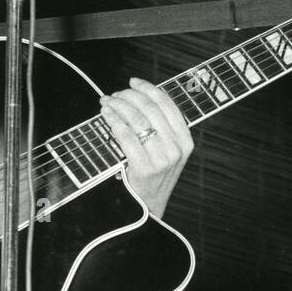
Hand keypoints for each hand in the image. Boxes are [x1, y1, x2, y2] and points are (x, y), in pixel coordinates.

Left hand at [99, 78, 193, 216]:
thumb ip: (159, 128)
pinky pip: (126, 136)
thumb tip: (139, 99)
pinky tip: (106, 115)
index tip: (133, 82)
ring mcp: (162, 159)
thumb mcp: (166, 151)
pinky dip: (114, 121)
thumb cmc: (153, 176)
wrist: (148, 209)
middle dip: (129, 96)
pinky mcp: (145, 168)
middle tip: (114, 94)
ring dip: (118, 106)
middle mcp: (177, 148)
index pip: (167, 104)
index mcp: (185, 140)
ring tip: (106, 102)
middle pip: (150, 109)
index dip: (148, 89)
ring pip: (137, 120)